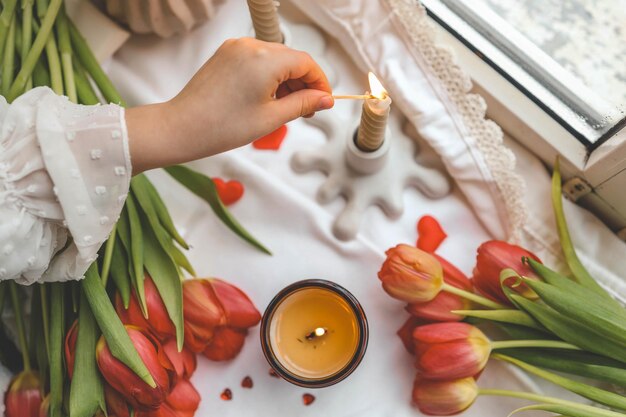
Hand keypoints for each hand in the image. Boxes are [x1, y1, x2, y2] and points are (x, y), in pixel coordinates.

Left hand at [126, 38, 332, 173]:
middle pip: (291, 58)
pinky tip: (268, 98)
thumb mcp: (271, 118)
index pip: (306, 63)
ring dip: (286, 79)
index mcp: (265, 59)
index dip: (319, 82)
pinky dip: (269, 75)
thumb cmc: (222, 126)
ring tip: (285, 107)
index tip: (324, 101)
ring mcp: (236, 47)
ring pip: (275, 58)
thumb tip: (325, 99)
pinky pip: (258, 59)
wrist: (182, 127)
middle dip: (303, 82)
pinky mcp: (226, 53)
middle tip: (307, 110)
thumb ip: (303, 104)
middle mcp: (250, 45)